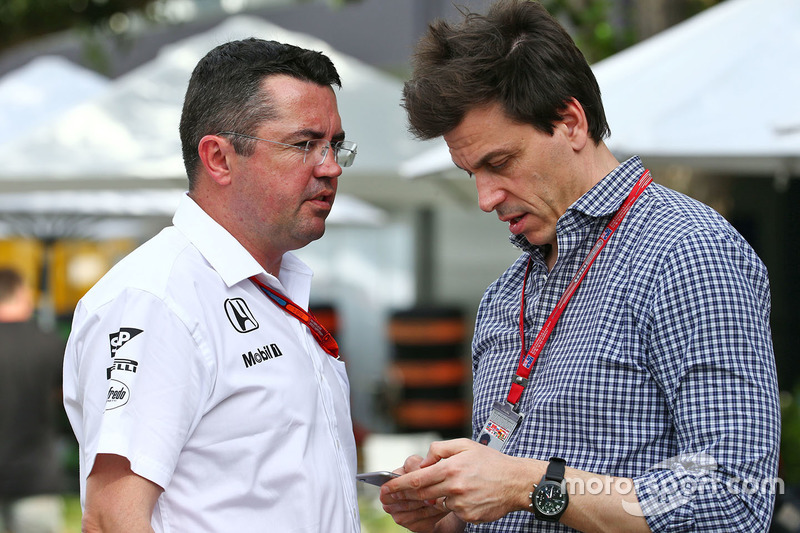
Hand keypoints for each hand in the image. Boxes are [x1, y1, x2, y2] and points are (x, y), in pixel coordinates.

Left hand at [381, 438, 537, 526]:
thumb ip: (439, 450)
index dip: (398, 485)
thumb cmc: (490, 462)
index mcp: (451, 468)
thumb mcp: (464, 445)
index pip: (416, 479)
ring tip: (450, 487)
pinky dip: (453, 504)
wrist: (516, 482)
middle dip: (406, 495)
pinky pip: (453, 511)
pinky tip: (466, 495)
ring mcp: (461, 504)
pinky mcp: (469, 516)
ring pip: (437, 503)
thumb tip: (422, 462)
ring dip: (435, 497)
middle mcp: (454, 487)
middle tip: (394, 496)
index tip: (386, 489)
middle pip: (422, 494)